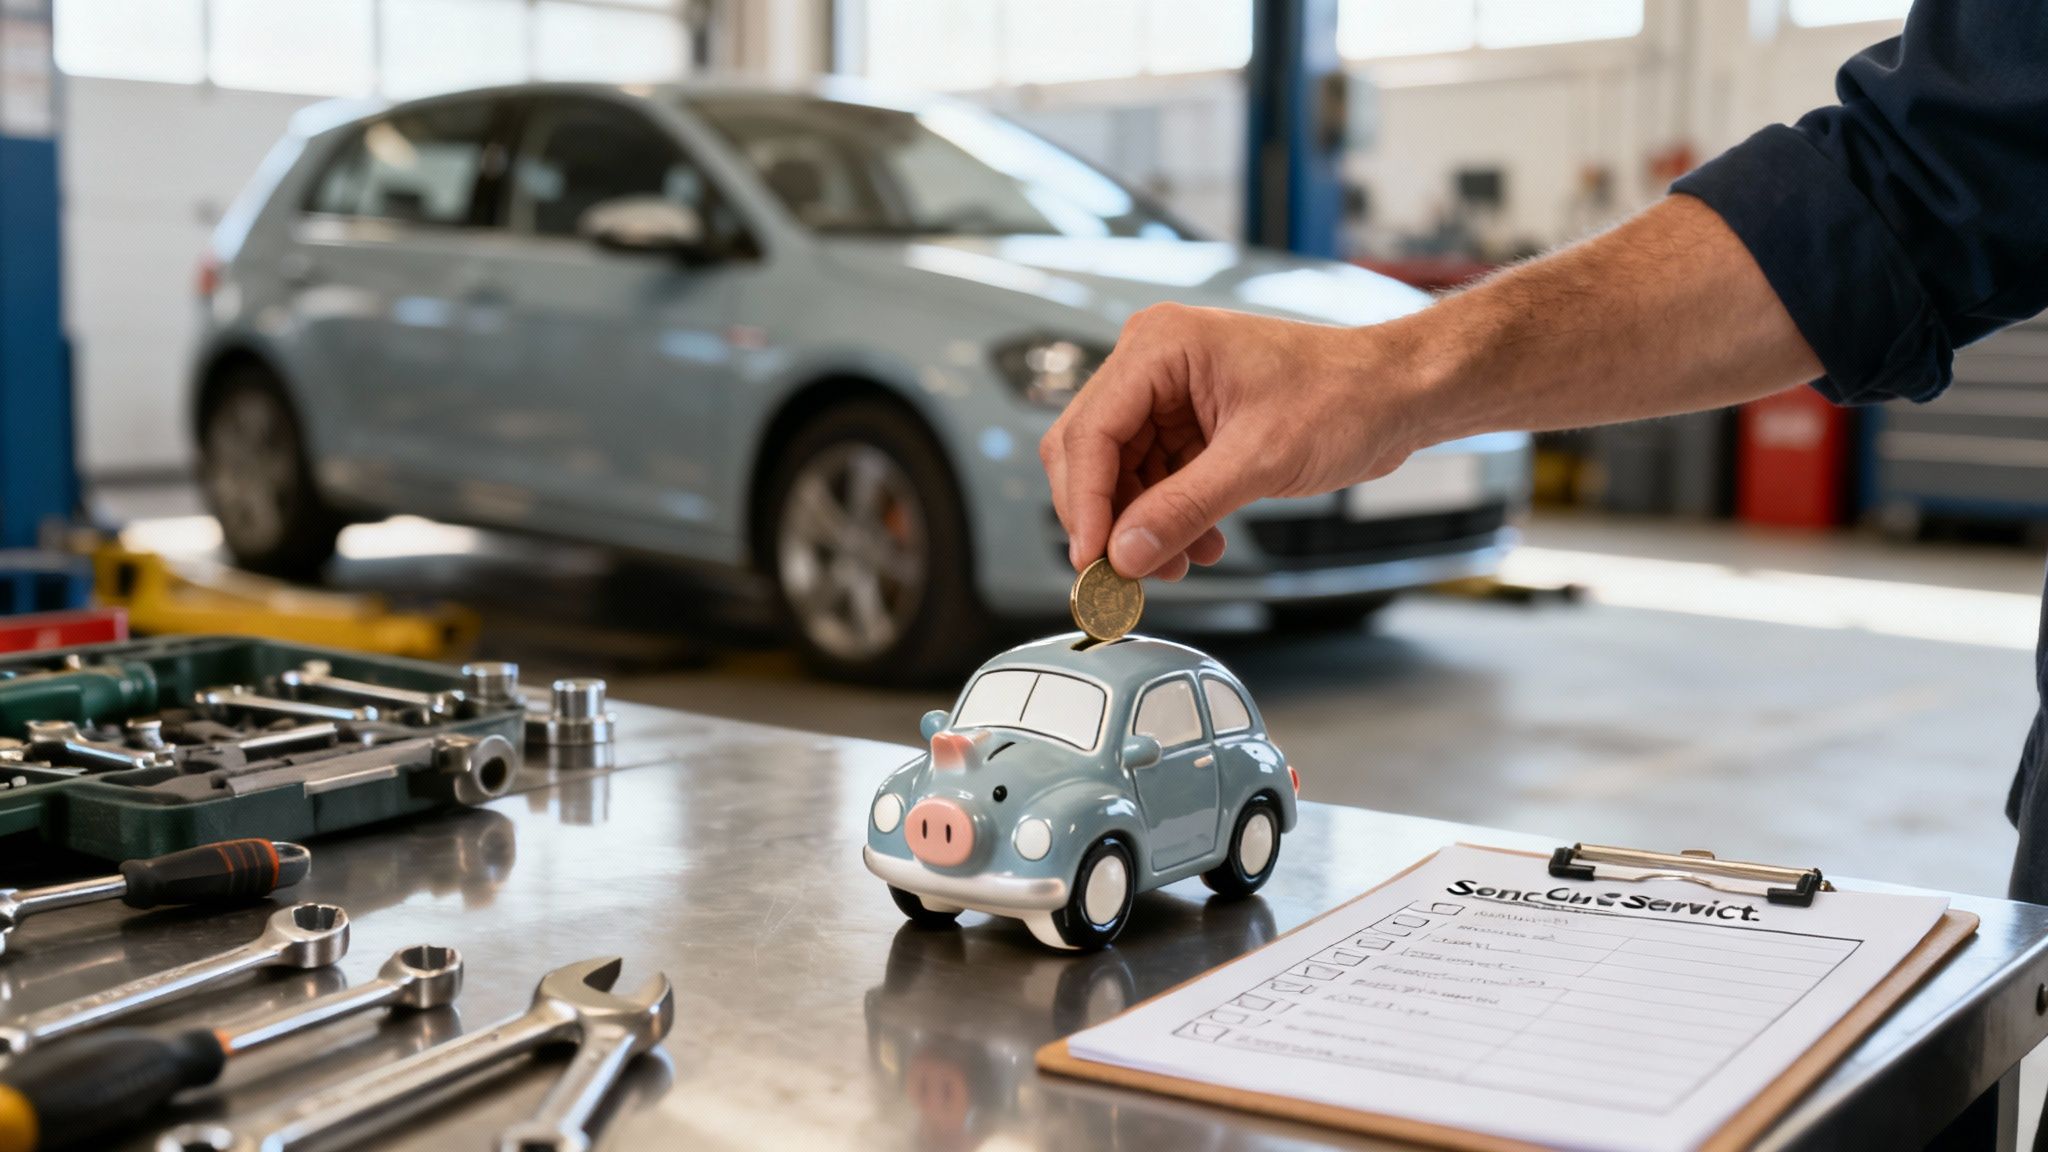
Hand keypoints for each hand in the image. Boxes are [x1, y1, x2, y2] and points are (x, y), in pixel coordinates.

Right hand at [1041, 303, 1426, 579]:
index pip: (1090, 431)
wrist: (1396, 394)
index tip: (1094, 561)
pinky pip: (1153, 480)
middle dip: (1109, 518)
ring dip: (1141, 527)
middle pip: (1091, 453)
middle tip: (1125, 575)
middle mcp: (1153, 363)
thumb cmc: (1344, 396)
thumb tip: (1124, 555)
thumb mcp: (1259, 460)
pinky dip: (1168, 518)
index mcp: (1160, 346)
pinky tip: (1201, 545)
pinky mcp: (1188, 423)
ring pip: (1119, 474)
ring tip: (1179, 565)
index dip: (1085, 503)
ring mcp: (1169, 394)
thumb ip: (1183, 509)